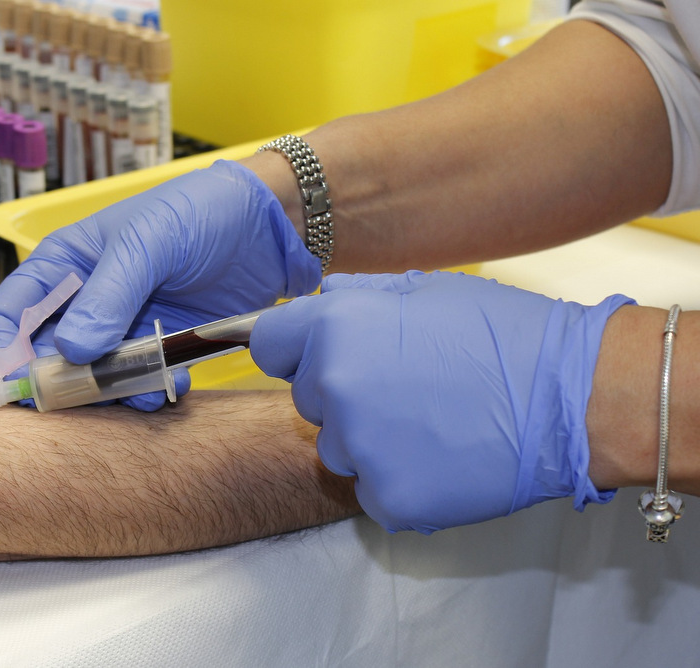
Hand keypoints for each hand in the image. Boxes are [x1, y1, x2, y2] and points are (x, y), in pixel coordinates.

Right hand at [0, 159, 320, 409]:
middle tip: (87, 399)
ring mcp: (125, 330)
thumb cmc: (200, 211)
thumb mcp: (147, 242)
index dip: (4, 353)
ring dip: (111, 394)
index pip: (10, 314)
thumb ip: (109, 295)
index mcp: (66, 266)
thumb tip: (71, 351)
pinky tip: (172, 383)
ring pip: (95, 380)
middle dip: (63, 385)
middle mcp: (87, 303)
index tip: (18, 385)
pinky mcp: (162, 349)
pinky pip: (141, 385)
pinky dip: (151, 393)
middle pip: (49, 359)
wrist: (269, 224)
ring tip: (142, 388)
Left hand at [249, 271, 632, 532]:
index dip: (296, 351)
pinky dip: (400, 480)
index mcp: (336, 328)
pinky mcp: (389, 498)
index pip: (269, 346)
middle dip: (343, 396)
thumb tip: (319, 301)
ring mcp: (359, 448)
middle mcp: (335, 387)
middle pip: (307, 401)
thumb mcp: (426, 291)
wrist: (573, 396)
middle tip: (406, 389)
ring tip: (433, 424)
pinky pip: (372, 490)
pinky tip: (443, 458)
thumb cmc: (504, 336)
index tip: (323, 358)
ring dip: (371, 442)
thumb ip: (358, 298)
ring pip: (338, 449)